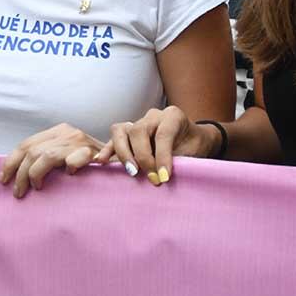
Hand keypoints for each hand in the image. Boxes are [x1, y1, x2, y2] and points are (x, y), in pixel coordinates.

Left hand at [0, 123, 102, 197]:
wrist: (125, 155)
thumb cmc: (91, 163)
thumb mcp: (66, 154)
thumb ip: (47, 157)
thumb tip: (18, 174)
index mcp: (57, 132)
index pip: (26, 144)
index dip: (11, 162)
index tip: (3, 179)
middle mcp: (66, 133)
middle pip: (32, 151)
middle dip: (20, 173)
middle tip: (17, 192)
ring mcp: (79, 141)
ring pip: (46, 156)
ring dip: (35, 174)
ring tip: (35, 188)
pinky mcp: (92, 152)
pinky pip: (74, 160)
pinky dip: (69, 167)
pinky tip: (68, 176)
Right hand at [94, 106, 220, 185]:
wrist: (192, 141)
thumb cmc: (193, 147)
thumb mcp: (194, 153)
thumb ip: (178, 161)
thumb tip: (163, 177)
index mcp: (173, 116)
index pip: (163, 134)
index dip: (162, 157)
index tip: (164, 178)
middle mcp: (153, 116)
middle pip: (139, 130)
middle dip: (143, 157)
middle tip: (152, 179)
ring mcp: (138, 122)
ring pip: (121, 131)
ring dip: (123, 153)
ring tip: (132, 172)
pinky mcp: (127, 134)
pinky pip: (114, 138)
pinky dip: (108, 150)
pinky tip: (102, 162)